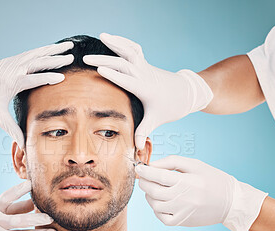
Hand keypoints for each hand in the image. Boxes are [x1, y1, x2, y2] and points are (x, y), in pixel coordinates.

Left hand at [0, 42, 73, 146]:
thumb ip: (12, 130)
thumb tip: (24, 146)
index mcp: (11, 81)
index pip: (34, 78)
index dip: (48, 78)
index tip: (63, 78)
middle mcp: (14, 68)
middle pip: (39, 61)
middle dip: (56, 59)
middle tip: (72, 57)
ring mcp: (13, 62)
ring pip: (37, 53)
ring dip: (53, 49)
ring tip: (68, 45)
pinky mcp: (12, 60)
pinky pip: (31, 53)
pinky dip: (44, 50)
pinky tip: (52, 48)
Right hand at [83, 33, 212, 148]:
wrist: (188, 92)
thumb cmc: (171, 106)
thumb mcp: (156, 120)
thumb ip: (144, 132)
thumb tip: (136, 149)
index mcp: (145, 88)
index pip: (127, 79)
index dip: (114, 74)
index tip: (99, 70)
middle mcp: (144, 74)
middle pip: (123, 63)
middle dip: (104, 59)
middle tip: (86, 59)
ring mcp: (145, 66)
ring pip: (130, 50)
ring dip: (116, 43)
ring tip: (102, 36)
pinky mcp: (145, 63)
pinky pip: (133, 49)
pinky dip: (123, 42)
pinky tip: (111, 39)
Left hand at [135, 155, 267, 230]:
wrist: (231, 202)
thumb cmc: (212, 178)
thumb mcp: (194, 164)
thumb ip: (171, 162)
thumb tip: (151, 165)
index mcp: (187, 182)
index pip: (158, 176)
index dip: (145, 172)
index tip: (138, 168)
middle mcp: (183, 198)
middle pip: (153, 191)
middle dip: (144, 182)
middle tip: (143, 177)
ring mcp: (182, 212)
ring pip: (154, 204)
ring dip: (149, 195)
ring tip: (154, 188)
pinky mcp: (182, 221)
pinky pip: (161, 217)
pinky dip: (156, 209)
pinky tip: (161, 201)